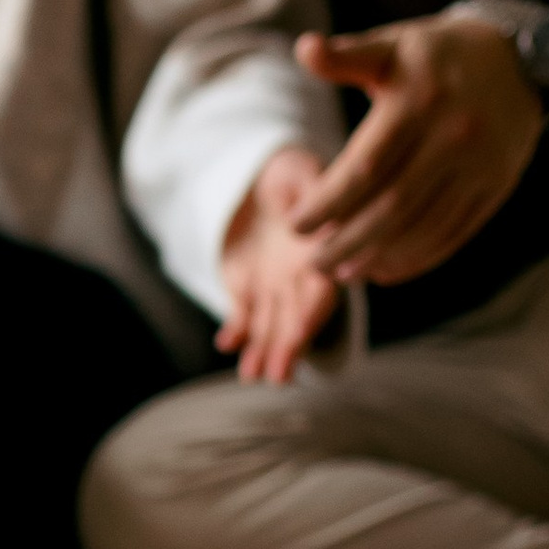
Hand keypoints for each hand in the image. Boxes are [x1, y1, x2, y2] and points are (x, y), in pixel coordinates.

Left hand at [218, 144, 341, 384]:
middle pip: (295, 318)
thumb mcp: (303, 174)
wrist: (263, 179)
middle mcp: (301, 278)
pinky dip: (236, 331)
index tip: (303, 334)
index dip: (312, 314)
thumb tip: (321, 212)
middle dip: (288, 346)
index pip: (321, 291)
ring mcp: (274, 287)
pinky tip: (227, 344)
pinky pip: (243, 317)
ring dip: (263, 351)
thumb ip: (313, 196)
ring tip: (253, 375)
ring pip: (270, 326)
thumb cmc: (291, 172)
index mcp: (321, 254)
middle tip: (279, 376)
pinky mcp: (247, 289)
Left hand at [290, 15, 543, 285]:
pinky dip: (418, 258)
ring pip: (424, 226)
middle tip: (314, 264)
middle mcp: (453, 135)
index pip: (365, 168)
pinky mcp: (496, 185)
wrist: (517, 59)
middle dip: (347, 242)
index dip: (328, 204)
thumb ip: (347, 55)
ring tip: (344, 273)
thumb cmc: (435, 55)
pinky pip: (454, 232)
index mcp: (419, 101)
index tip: (296, 225)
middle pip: (392, 206)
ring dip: (379, 257)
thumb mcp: (393, 43)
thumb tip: (305, 48)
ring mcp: (479, 165)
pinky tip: (385, 270)